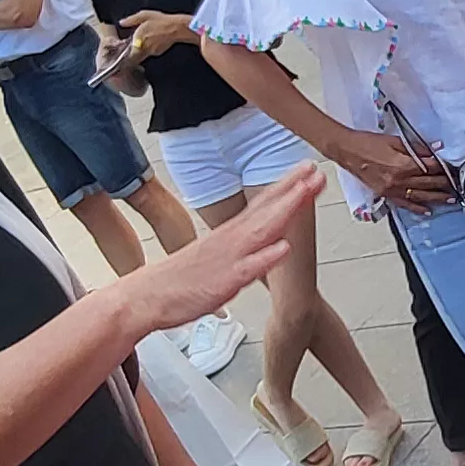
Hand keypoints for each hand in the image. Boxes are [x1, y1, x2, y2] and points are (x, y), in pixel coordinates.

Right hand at [108, 164, 314, 334]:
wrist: (148, 295)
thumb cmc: (182, 279)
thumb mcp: (216, 254)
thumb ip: (240, 244)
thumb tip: (265, 240)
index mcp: (231, 233)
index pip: (263, 203)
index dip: (288, 186)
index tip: (308, 169)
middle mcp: (232, 239)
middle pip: (267, 208)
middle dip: (294, 189)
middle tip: (315, 169)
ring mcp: (229, 258)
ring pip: (262, 230)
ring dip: (285, 210)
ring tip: (306, 193)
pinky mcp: (224, 281)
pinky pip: (248, 268)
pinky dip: (267, 257)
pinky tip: (284, 247)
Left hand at [121, 10, 196, 55]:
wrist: (177, 28)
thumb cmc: (161, 21)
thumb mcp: (144, 15)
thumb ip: (131, 20)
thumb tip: (122, 22)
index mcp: (137, 39)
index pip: (127, 51)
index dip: (126, 51)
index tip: (125, 48)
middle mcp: (144, 48)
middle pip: (134, 55)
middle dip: (133, 52)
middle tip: (135, 45)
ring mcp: (151, 52)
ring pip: (142, 54)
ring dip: (141, 49)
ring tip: (146, 40)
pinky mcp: (158, 52)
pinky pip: (151, 52)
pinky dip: (150, 48)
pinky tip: (154, 40)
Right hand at [326, 125, 454, 213]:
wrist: (348, 151)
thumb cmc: (369, 143)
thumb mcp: (394, 140)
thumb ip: (417, 147)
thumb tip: (436, 148)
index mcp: (404, 164)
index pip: (431, 167)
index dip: (444, 168)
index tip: (454, 169)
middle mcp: (400, 179)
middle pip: (428, 183)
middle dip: (444, 184)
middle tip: (458, 186)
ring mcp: (393, 189)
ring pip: (420, 195)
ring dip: (436, 198)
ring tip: (450, 200)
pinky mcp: (386, 194)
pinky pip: (404, 204)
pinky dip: (417, 208)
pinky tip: (428, 211)